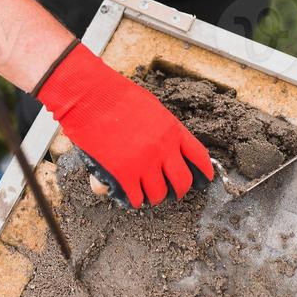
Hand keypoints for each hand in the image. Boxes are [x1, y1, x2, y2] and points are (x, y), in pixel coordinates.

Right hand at [35, 42, 213, 207]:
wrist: (92, 96)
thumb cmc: (117, 96)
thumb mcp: (151, 108)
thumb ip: (161, 130)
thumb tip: (165, 149)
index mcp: (173, 130)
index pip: (198, 156)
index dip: (204, 172)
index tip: (203, 180)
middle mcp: (163, 149)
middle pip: (182, 182)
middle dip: (180, 191)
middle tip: (173, 193)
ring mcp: (144, 162)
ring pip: (159, 194)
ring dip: (154, 197)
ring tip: (147, 195)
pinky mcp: (124, 173)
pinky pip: (136, 197)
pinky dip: (134, 199)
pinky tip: (130, 196)